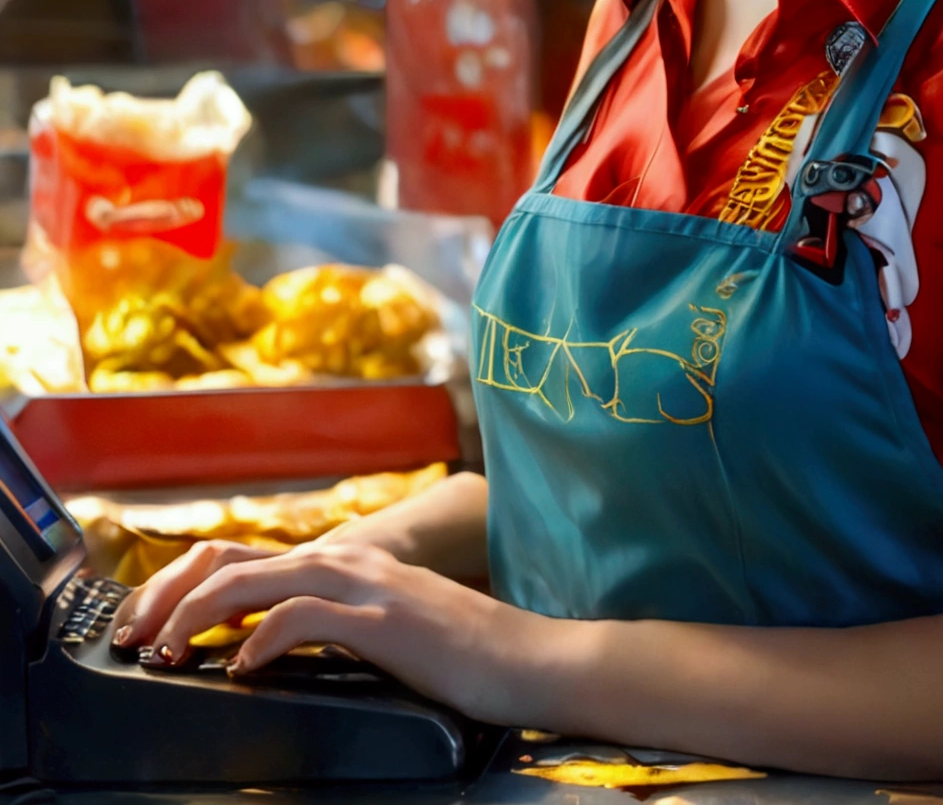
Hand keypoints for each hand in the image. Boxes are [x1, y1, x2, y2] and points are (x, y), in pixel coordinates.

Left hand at [116, 540, 537, 722]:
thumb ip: (330, 621)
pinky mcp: (381, 620)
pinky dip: (260, 638)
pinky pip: (304, 617)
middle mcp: (347, 560)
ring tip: (168, 652)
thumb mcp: (380, 627)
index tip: (147, 625)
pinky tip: (241, 666)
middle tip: (136, 638)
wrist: (525, 657)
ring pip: (258, 580)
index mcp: (342, 561)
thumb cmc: (458, 652)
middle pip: (233, 560)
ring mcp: (365, 586)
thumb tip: (263, 642)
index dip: (184, 585)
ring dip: (200, 616)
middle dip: (171, 595)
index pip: (243, 557)